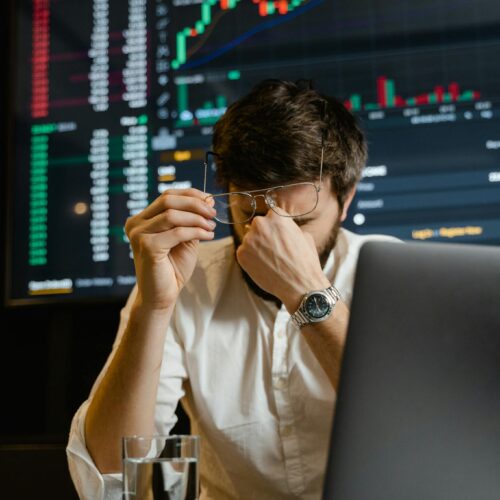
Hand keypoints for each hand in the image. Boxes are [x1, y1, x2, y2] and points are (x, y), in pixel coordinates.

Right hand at [125, 188, 215, 309]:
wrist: (162, 296)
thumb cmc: (172, 269)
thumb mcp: (185, 239)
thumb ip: (192, 220)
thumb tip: (207, 200)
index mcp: (142, 220)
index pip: (167, 196)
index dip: (190, 194)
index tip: (209, 200)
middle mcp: (136, 224)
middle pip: (168, 200)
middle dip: (195, 204)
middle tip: (212, 213)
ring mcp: (139, 235)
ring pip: (173, 215)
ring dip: (197, 219)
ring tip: (211, 227)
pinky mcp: (147, 247)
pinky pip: (177, 232)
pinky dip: (196, 232)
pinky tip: (208, 236)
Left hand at [235, 210, 329, 311]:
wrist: (299, 285)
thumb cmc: (305, 261)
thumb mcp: (304, 235)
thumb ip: (289, 227)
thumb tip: (281, 227)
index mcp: (276, 216)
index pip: (270, 216)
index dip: (275, 227)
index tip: (278, 236)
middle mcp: (260, 224)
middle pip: (258, 226)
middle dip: (264, 235)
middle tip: (273, 249)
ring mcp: (249, 239)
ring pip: (250, 239)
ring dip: (256, 247)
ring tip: (270, 260)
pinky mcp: (241, 254)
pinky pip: (244, 252)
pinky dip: (250, 258)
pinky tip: (263, 266)